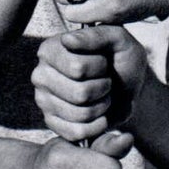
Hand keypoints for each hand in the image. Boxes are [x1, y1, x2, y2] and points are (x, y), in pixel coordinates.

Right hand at [32, 26, 149, 141]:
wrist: (128, 84)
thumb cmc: (120, 57)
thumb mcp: (116, 39)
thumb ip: (94, 36)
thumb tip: (67, 40)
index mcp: (50, 49)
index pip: (77, 68)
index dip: (100, 68)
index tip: (103, 62)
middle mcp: (40, 75)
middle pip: (79, 94)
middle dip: (103, 89)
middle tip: (105, 81)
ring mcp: (43, 100)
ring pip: (80, 114)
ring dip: (102, 106)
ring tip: (102, 95)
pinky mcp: (51, 122)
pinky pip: (77, 132)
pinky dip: (97, 125)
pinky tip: (99, 113)